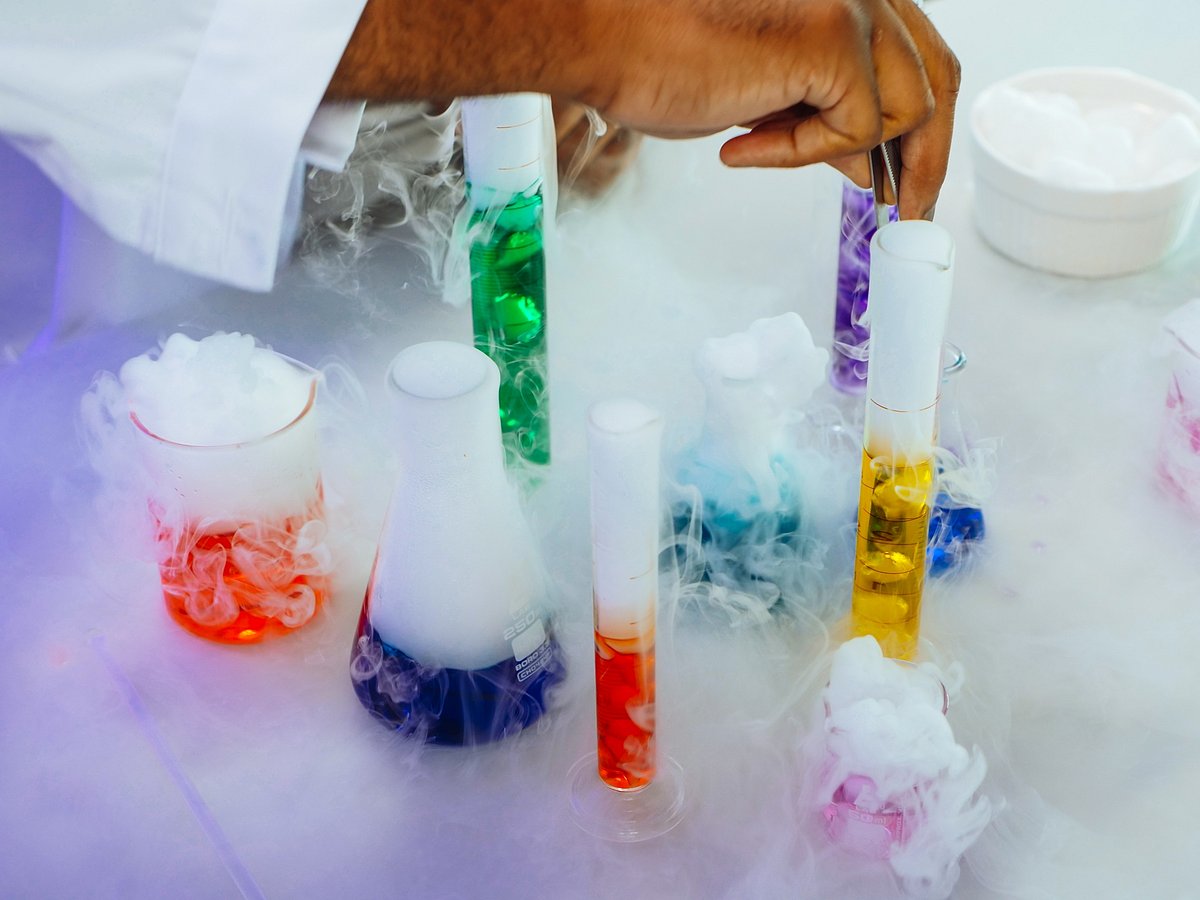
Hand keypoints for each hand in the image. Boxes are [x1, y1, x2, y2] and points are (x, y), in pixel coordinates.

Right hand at [569, 0, 959, 218]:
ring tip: (770, 152)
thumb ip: (824, 107)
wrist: (604, 35)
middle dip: (925, 156)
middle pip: (938, 76)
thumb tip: (868, 161)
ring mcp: (854, 2)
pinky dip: (801, 154)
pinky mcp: (832, 36)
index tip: (906, 176)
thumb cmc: (661, 52)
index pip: (919, 55)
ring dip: (845, 154)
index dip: (920, 124)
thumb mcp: (768, 88)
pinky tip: (742, 144)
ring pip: (910, 109)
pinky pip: (856, 130)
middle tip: (905, 211)